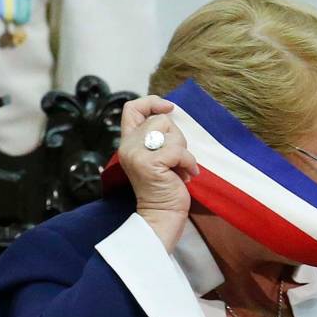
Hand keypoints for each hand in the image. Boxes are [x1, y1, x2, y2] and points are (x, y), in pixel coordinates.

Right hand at [118, 95, 199, 250]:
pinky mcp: (149, 163)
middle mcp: (128, 145)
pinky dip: (188, 163)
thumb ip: (158, 137)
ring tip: (178, 170)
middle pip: (161, 120)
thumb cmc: (166, 186)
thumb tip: (171, 115)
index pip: (131, 108)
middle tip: (176, 160)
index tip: (169, 109)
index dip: (151, 102)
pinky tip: (185, 176)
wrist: (162, 214)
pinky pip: (178, 151)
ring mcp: (137, 154)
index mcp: (129, 141)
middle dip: (177, 138)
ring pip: (172, 134)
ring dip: (183, 153)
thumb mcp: (159, 155)